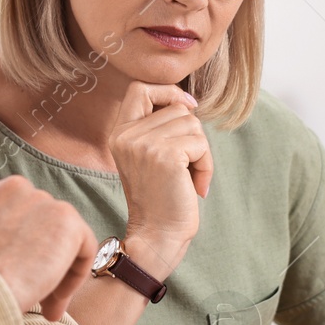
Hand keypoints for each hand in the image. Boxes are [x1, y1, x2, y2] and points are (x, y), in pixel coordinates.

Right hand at [0, 174, 96, 321]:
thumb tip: (14, 254)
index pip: (15, 213)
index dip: (19, 247)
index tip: (15, 274)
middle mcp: (16, 187)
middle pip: (42, 225)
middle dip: (40, 261)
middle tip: (35, 296)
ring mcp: (43, 200)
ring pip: (63, 239)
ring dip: (57, 273)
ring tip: (46, 307)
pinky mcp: (67, 219)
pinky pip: (84, 249)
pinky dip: (75, 277)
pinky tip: (55, 300)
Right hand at [110, 81, 212, 261]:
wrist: (157, 236)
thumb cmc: (160, 200)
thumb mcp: (150, 157)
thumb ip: (159, 128)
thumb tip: (189, 101)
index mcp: (119, 134)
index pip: (139, 88)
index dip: (167, 91)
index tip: (187, 108)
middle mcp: (126, 135)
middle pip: (177, 108)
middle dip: (192, 135)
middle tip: (187, 166)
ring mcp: (144, 144)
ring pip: (192, 124)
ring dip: (201, 152)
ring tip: (189, 178)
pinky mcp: (166, 155)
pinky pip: (201, 144)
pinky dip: (206, 166)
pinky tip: (196, 187)